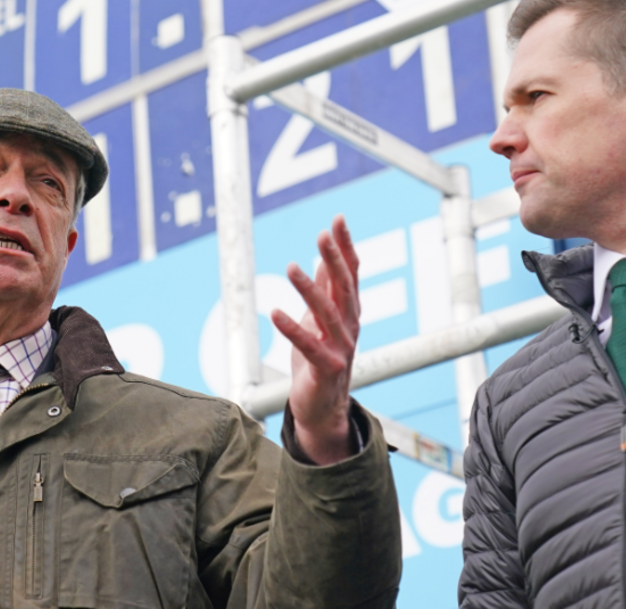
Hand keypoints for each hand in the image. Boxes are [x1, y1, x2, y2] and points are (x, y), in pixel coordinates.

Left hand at [271, 215, 360, 464]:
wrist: (323, 407)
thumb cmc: (320, 360)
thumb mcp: (321, 320)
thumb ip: (326, 291)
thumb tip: (326, 257)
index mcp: (349, 312)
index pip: (350, 273)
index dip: (346, 247)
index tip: (339, 219)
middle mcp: (350, 326)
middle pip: (343, 288)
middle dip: (334, 260)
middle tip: (323, 235)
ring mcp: (340, 348)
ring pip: (326, 314)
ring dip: (309, 290)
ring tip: (291, 267)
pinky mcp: (325, 368)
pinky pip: (308, 346)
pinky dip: (292, 329)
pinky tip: (275, 312)